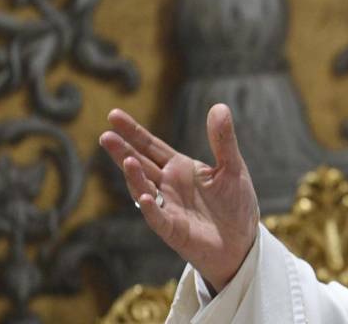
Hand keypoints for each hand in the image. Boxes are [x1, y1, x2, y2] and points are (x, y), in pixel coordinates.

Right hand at [98, 104, 258, 291]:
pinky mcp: (173, 230)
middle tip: (105, 136)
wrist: (242, 241)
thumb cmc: (235, 203)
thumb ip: (223, 140)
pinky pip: (158, 218)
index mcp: (180, 168)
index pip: (151, 146)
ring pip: (144, 189)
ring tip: (127, 160)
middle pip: (141, 164)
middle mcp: (168, 186)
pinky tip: (146, 196)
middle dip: (123, 151)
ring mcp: (168, 207)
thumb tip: (219, 106)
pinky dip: (151, 208)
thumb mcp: (232, 167)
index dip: (133, 132)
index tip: (113, 115)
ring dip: (134, 177)